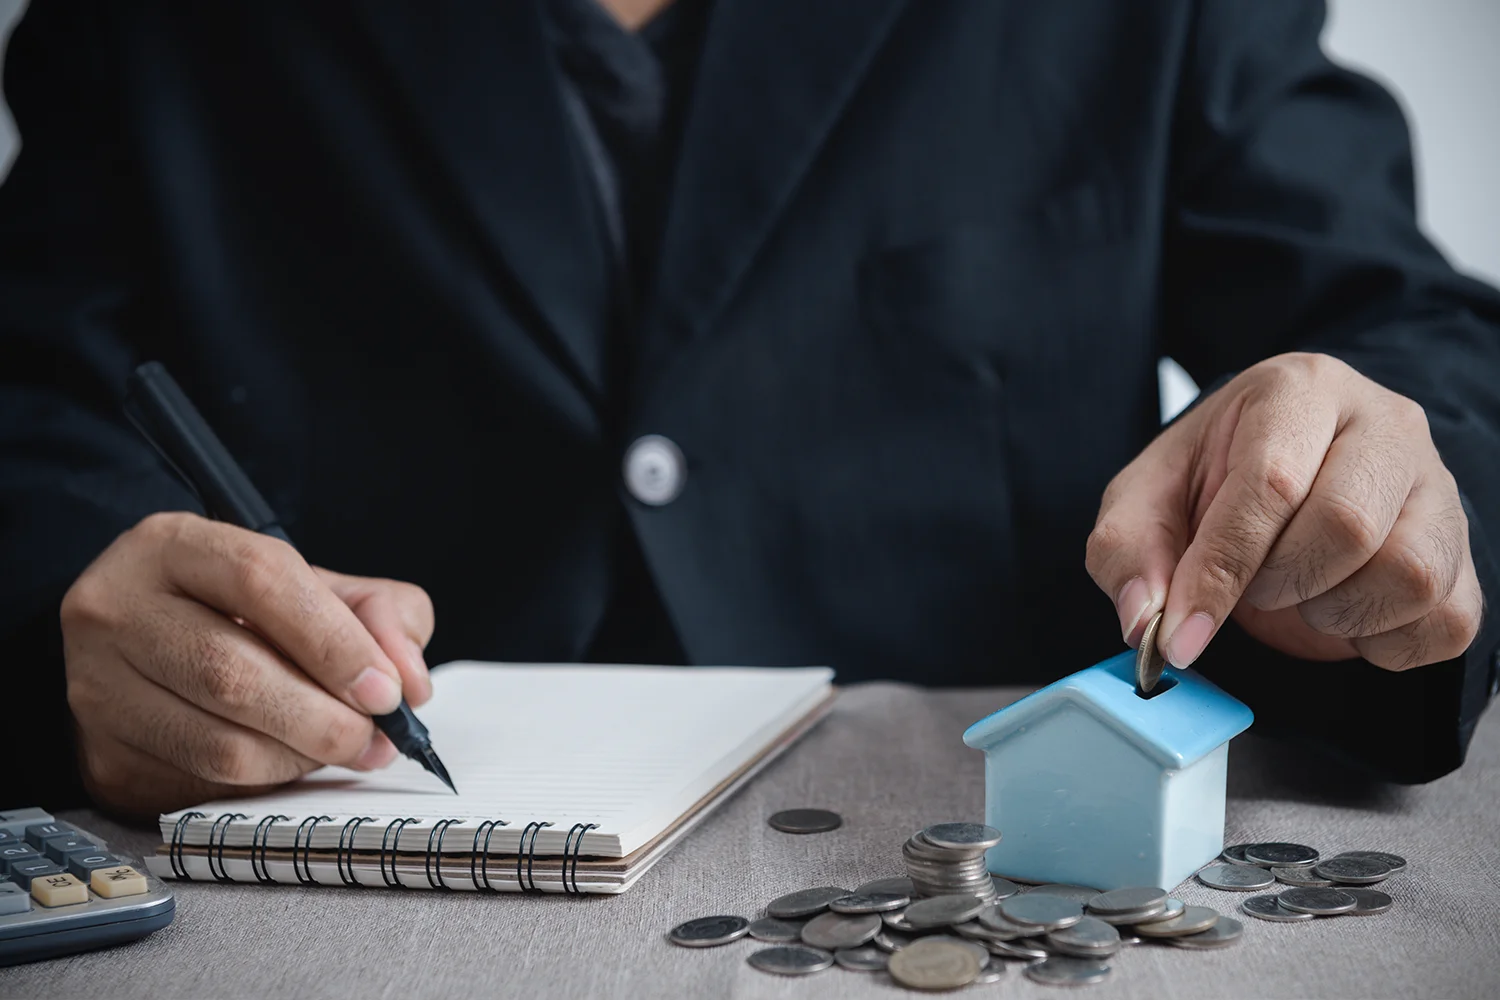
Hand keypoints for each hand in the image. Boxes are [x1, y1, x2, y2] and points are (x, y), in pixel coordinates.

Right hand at [62, 511, 434, 816]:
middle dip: (324, 716)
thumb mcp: (318, 588)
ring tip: (348, 749)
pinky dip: (267, 782)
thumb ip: (380, 613)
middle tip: (376, 735)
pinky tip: (296, 762)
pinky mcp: (104, 754)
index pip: (261, 580)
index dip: (334, 641)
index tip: (386, 689)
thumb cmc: (248, 613)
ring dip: (302, 757)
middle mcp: (116, 608)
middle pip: (232, 672)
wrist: (153, 649)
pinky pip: (202, 784)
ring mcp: (98, 685)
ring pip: (217, 742)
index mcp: (173, 545)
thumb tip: (408, 679)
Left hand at [1087, 352, 1481, 672]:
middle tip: (1253, 586)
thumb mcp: (1146, 500)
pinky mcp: (1463, 547)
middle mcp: (1385, 423)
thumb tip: (1147, 621)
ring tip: (1300, 594)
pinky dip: (1386, 643)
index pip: (1271, 483)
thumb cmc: (1213, 481)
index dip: (1220, 570)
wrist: (1284, 481)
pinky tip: (1344, 616)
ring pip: (1409, 574)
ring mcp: (1438, 484)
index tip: (1181, 633)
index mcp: (1298, 391)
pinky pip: (1448, 619)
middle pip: (1347, 527)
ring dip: (1335, 613)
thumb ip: (1127, 552)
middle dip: (1280, 583)